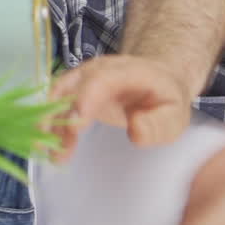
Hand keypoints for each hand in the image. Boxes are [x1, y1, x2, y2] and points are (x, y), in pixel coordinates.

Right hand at [47, 55, 193, 160]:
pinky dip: (51, 125)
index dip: (86, 98)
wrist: (157, 81)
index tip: (76, 124)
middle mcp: (102, 69)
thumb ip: (158, 124)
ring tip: (50, 154)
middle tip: (56, 145)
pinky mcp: (76, 91)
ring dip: (51, 123)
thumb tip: (136, 129)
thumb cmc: (165, 101)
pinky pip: (57, 104)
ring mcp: (86, 78)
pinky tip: (52, 150)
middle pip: (75, 86)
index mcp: (131, 72)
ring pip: (60, 95)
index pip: (104, 78)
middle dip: (61, 115)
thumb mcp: (174, 116)